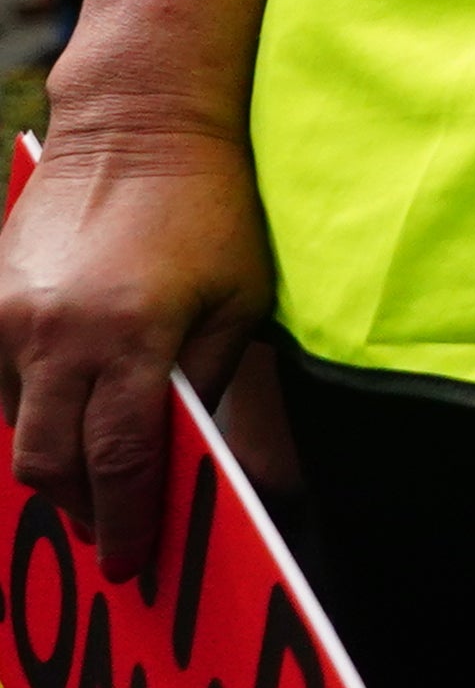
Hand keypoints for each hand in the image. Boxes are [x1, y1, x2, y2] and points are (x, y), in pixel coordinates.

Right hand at [0, 112, 277, 581]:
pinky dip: (33, 417)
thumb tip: (194, 460)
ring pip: (17, 432)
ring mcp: (10, 319)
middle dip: (82, 510)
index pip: (119, 463)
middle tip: (114, 534)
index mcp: (129, 339)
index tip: (133, 563)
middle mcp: (55, 336)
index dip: (127, 522)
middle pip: (50, 464)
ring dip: (54, 467)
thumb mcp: (238, 299)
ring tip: (96, 484)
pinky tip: (69, 421)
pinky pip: (1, 388)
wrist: (137, 124)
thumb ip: (207, 384)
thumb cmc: (210, 208)